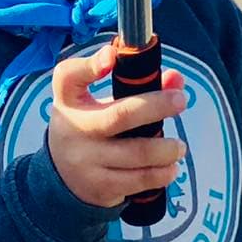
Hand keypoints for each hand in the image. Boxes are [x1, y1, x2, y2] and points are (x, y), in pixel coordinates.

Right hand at [47, 44, 186, 210]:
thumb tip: (177, 79)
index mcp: (69, 100)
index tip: (112, 55)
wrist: (60, 174)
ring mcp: (86, 161)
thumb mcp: (97, 101)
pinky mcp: (100, 186)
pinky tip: (170, 168)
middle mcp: (74, 128)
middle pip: (120, 115)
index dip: (91, 65)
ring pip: (137, 153)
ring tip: (178, 147)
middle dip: (156, 106)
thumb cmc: (87, 125)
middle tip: (181, 100)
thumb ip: (135, 86)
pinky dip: (162, 174)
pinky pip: (139, 180)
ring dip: (166, 149)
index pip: (69, 76)